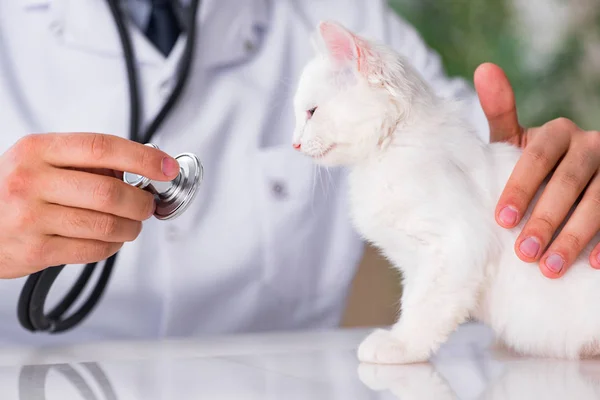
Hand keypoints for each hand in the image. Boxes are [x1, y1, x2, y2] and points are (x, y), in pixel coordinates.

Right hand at [0, 133, 179, 278]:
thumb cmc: (9, 191)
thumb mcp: (37, 161)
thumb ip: (83, 162)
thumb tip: (138, 167)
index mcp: (37, 151)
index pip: (102, 148)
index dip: (143, 157)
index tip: (166, 167)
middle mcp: (31, 181)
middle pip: (109, 191)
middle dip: (141, 201)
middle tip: (147, 204)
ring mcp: (31, 218)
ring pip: (106, 224)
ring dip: (130, 227)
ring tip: (131, 224)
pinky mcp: (35, 251)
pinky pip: (93, 250)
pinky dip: (112, 246)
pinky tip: (109, 239)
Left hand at [474, 62, 599, 278]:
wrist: (567, 176)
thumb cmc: (534, 164)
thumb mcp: (515, 143)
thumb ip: (501, 113)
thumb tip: (484, 68)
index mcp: (558, 132)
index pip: (538, 157)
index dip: (521, 187)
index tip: (502, 220)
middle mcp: (592, 145)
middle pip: (571, 181)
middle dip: (547, 219)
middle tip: (524, 253)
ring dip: (576, 236)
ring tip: (550, 268)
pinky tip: (593, 266)